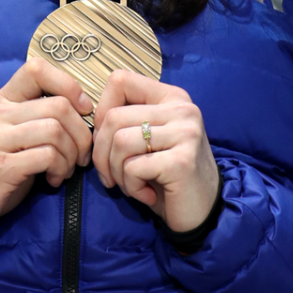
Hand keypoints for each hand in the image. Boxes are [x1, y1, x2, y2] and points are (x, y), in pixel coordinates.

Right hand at [0, 59, 93, 234]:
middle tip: (81, 154)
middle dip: (81, 132)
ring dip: (72, 153)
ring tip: (66, 169)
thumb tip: (85, 111)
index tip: (83, 109)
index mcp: (2, 100)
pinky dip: (60, 168)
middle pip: (58, 105)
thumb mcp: (11, 132)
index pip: (36, 69)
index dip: (69, 85)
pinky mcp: (0, 167)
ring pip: (55, 130)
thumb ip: (38, 116)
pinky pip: (47, 156)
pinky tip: (54, 179)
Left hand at [92, 70, 219, 232]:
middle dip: (102, 154)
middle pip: (113, 117)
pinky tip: (147, 195)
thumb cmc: (168, 176)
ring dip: (117, 172)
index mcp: (172, 97)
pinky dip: (131, 187)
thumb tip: (90, 119)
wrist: (202, 210)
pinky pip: (133, 168)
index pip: (120, 81)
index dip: (101, 110)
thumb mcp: (149, 139)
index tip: (107, 139)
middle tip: (114, 176)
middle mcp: (182, 109)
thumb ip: (129, 121)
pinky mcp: (182, 161)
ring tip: (133, 185)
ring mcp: (185, 133)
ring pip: (120, 142)